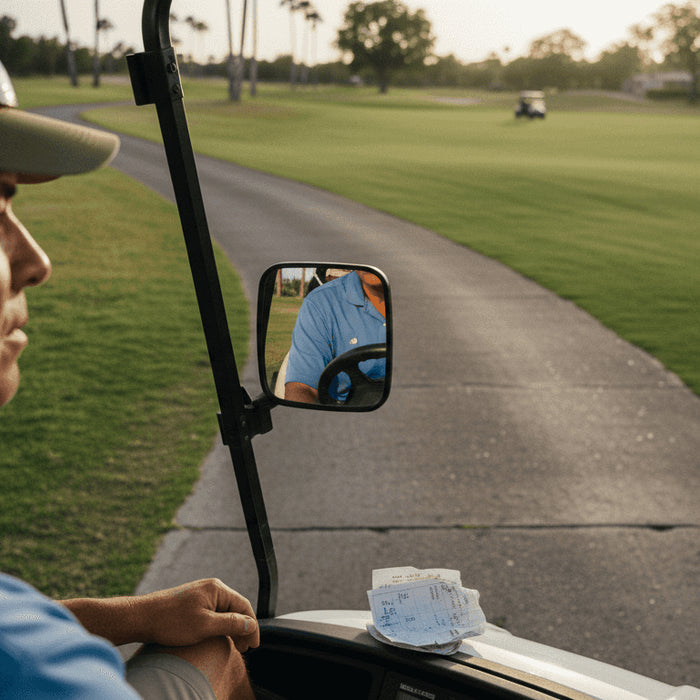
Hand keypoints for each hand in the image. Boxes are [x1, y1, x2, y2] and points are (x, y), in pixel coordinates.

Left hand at [137, 578, 259, 652]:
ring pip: (225, 612)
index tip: (254, 644)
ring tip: (234, 645)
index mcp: (217, 589)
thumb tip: (251, 624)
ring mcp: (201, 594)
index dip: (252, 626)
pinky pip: (214, 613)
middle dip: (242, 628)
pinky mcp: (193, 602)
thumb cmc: (171, 621)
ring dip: (231, 628)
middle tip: (244, 649)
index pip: (244, 606)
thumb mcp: (205, 626)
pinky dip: (220, 625)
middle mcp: (211, 588)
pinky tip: (219, 637)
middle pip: (236, 608)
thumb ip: (231, 623)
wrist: (142, 617)